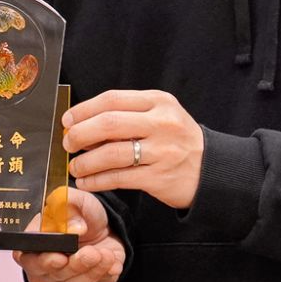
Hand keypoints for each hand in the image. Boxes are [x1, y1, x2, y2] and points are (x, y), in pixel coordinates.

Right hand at [14, 188, 123, 281]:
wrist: (104, 227)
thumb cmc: (81, 214)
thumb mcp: (76, 199)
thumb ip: (69, 204)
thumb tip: (74, 229)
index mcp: (32, 244)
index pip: (27, 257)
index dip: (42, 260)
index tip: (60, 257)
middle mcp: (42, 267)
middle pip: (52, 275)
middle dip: (75, 265)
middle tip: (91, 253)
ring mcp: (62, 280)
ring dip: (92, 270)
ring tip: (106, 254)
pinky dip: (104, 275)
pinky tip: (112, 262)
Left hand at [62, 88, 204, 209]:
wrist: (212, 170)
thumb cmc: (178, 141)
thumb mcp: (161, 116)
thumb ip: (129, 115)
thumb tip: (84, 124)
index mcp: (159, 102)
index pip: (112, 99)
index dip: (84, 109)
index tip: (68, 120)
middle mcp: (161, 123)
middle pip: (109, 123)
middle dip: (80, 134)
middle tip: (69, 143)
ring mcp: (161, 151)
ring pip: (111, 152)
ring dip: (86, 161)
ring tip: (75, 166)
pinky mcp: (158, 177)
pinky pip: (119, 178)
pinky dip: (98, 180)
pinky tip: (88, 181)